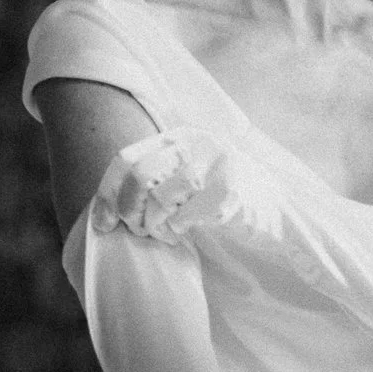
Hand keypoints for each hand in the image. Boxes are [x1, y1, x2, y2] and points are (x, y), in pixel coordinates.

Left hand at [94, 128, 259, 243]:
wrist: (271, 213)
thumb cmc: (215, 201)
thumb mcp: (180, 180)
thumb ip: (149, 180)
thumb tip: (102, 208)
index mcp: (177, 139)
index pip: (126, 159)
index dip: (108, 195)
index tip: (103, 225)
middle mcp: (196, 145)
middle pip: (139, 176)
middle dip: (130, 211)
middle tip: (140, 230)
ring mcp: (216, 165)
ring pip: (161, 197)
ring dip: (155, 224)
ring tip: (166, 232)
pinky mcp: (232, 191)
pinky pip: (186, 216)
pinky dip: (178, 229)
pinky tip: (185, 232)